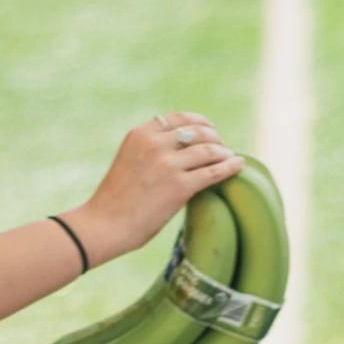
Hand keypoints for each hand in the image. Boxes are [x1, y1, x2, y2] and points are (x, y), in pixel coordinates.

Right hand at [65, 114, 244, 268]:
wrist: (104, 224)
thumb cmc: (115, 200)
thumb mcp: (129, 160)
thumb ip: (149, 149)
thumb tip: (178, 149)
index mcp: (140, 134)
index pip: (178, 118)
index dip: (199, 122)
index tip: (209, 130)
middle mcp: (154, 144)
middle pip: (197, 132)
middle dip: (214, 138)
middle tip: (223, 148)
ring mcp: (168, 165)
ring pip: (209, 150)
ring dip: (224, 152)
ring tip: (230, 157)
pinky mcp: (180, 187)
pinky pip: (214, 171)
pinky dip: (230, 166)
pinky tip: (239, 165)